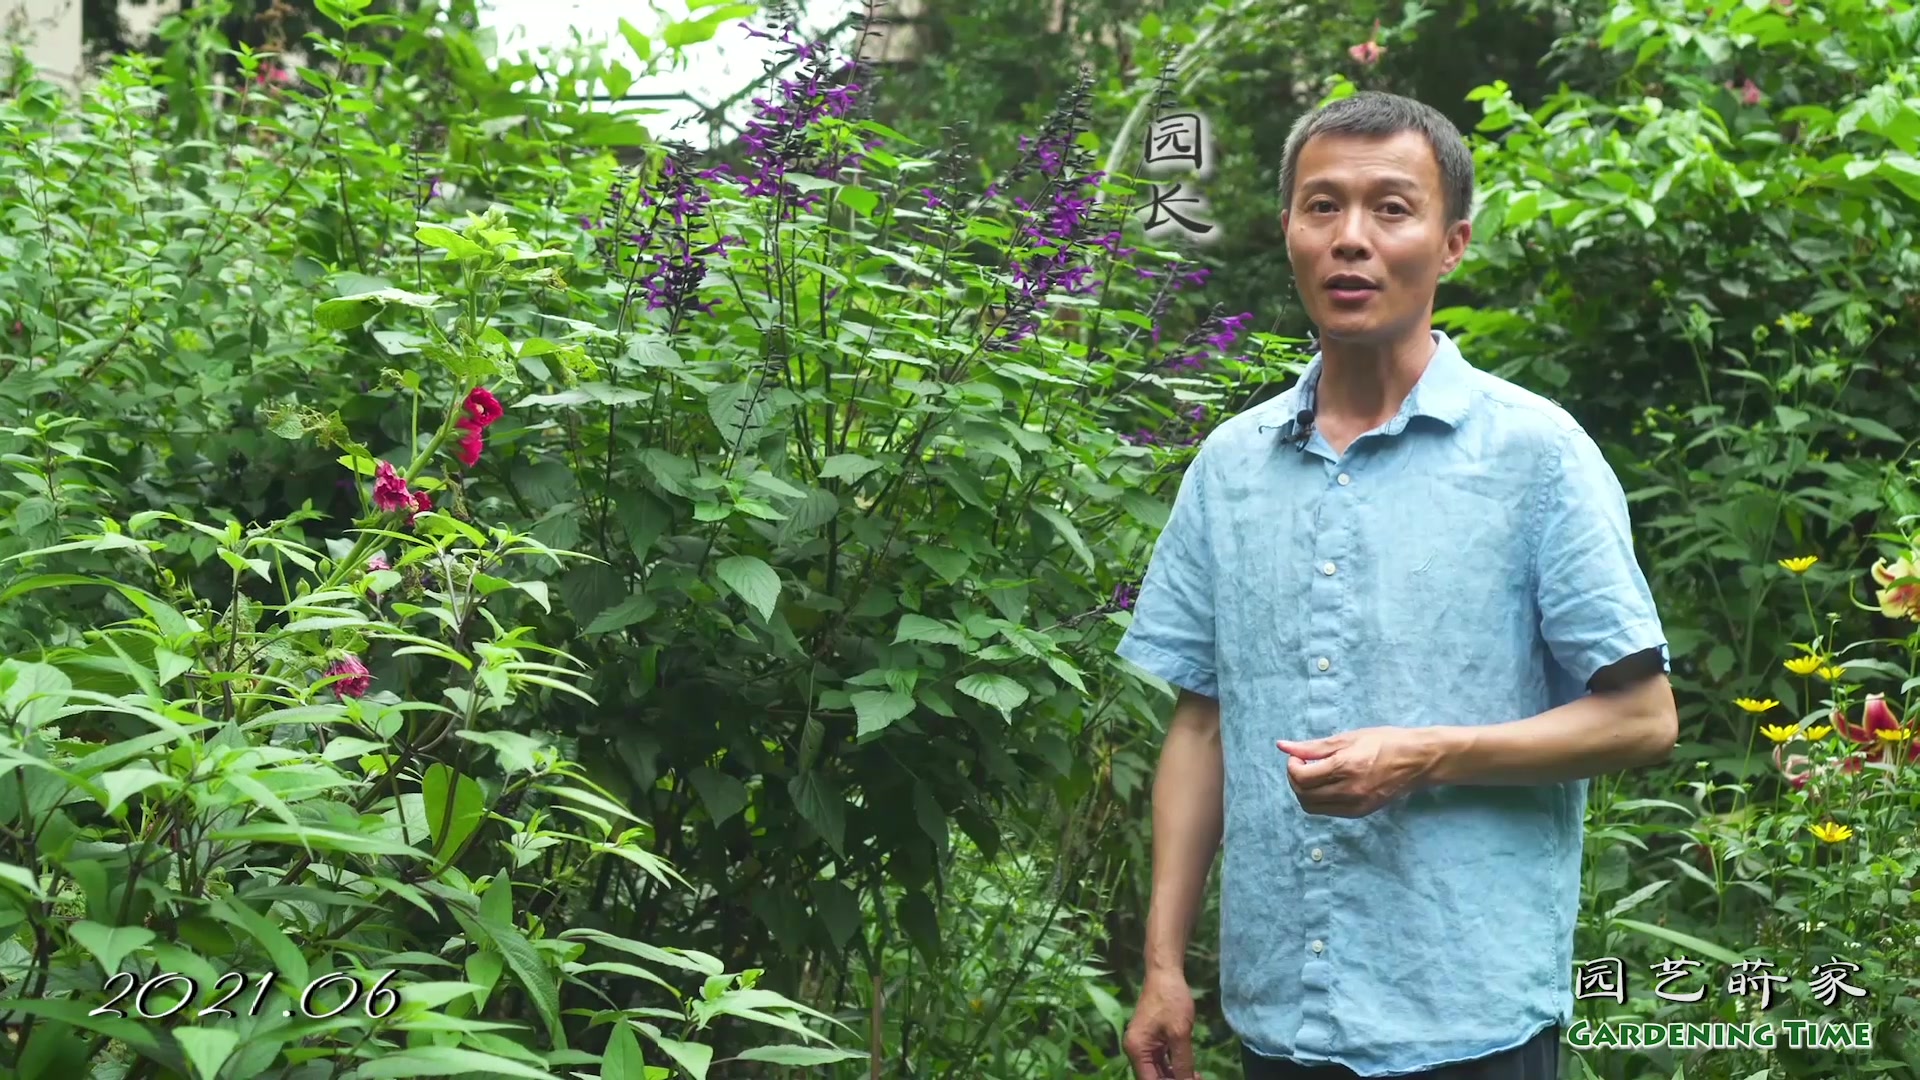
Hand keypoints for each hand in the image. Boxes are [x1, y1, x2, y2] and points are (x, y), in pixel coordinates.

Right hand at [1122, 971, 1203, 1079]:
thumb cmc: (1171, 1001)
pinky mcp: (1150, 1039)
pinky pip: (1160, 1060)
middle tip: (1196, 1079)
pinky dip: (1173, 1066)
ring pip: (1158, 1071)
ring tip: (1196, 1077)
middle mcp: (1135, 1050)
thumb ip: (1183, 1063)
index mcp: (1137, 1050)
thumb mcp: (1180, 1034)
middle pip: (1153, 1077)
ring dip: (1175, 1076)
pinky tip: (1189, 1069)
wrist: (1165, 975)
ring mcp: (1142, 1045)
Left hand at [1275, 727, 1440, 816]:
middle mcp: (1349, 790)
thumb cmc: (1384, 742)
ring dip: (1305, 792)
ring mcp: (1356, 805)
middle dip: (1295, 780)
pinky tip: (1328, 785)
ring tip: (1314, 775)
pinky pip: (1328, 811)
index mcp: (1345, 767)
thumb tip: (1282, 746)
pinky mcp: (1361, 813)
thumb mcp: (1348, 738)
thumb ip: (1313, 746)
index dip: (1292, 767)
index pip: (1302, 778)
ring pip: (1312, 808)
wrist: (1417, 761)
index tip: (1298, 757)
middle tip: (1302, 765)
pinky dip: (1320, 800)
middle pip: (1303, 795)